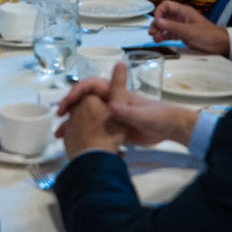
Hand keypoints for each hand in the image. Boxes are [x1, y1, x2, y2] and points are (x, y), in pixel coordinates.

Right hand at [58, 63, 198, 146]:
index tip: (67, 104)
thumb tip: (111, 106)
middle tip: (59, 119)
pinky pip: (92, 129)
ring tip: (60, 135)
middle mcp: (110, 101)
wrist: (172, 129)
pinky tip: (75, 145)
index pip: (91, 86)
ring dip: (72, 123)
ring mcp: (110, 114)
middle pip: (84, 99)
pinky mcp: (113, 128)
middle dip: (69, 107)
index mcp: (116, 93)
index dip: (77, 92)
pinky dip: (82, 134)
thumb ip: (129, 112)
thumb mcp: (145, 116)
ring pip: (85, 115)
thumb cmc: (160, 117)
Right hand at [150, 0, 229, 54]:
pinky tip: (160, 41)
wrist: (222, 46)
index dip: (159, 12)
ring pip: (165, 25)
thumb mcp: (189, 32)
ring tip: (155, 39)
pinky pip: (169, 33)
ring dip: (159, 31)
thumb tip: (156, 21)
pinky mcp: (182, 35)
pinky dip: (163, 36)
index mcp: (183, 11)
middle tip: (152, 33)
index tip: (157, 23)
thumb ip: (172, 27)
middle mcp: (181, 17)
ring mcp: (181, 26)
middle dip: (156, 23)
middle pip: (163, 16)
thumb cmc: (207, 36)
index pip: (166, 5)